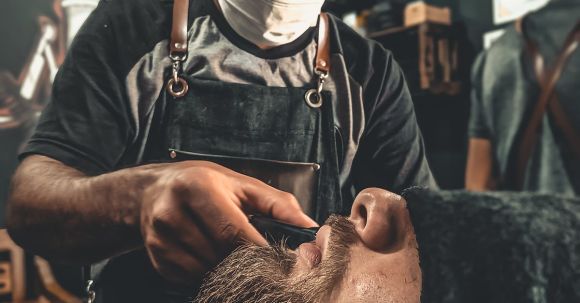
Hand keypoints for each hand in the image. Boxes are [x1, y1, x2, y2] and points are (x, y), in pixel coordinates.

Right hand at [140, 160, 316, 285]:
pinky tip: (207, 253)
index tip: (279, 259)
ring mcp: (159, 237)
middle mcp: (172, 211)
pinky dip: (206, 271)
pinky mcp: (156, 256)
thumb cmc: (205, 184)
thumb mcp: (242, 185)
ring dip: (224, 267)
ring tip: (227, 248)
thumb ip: (279, 204)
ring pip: (206, 270)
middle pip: (219, 254)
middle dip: (244, 259)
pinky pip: (190, 277)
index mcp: (197, 187)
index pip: (233, 231)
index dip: (259, 250)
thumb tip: (309, 227)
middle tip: (257, 255)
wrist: (155, 190)